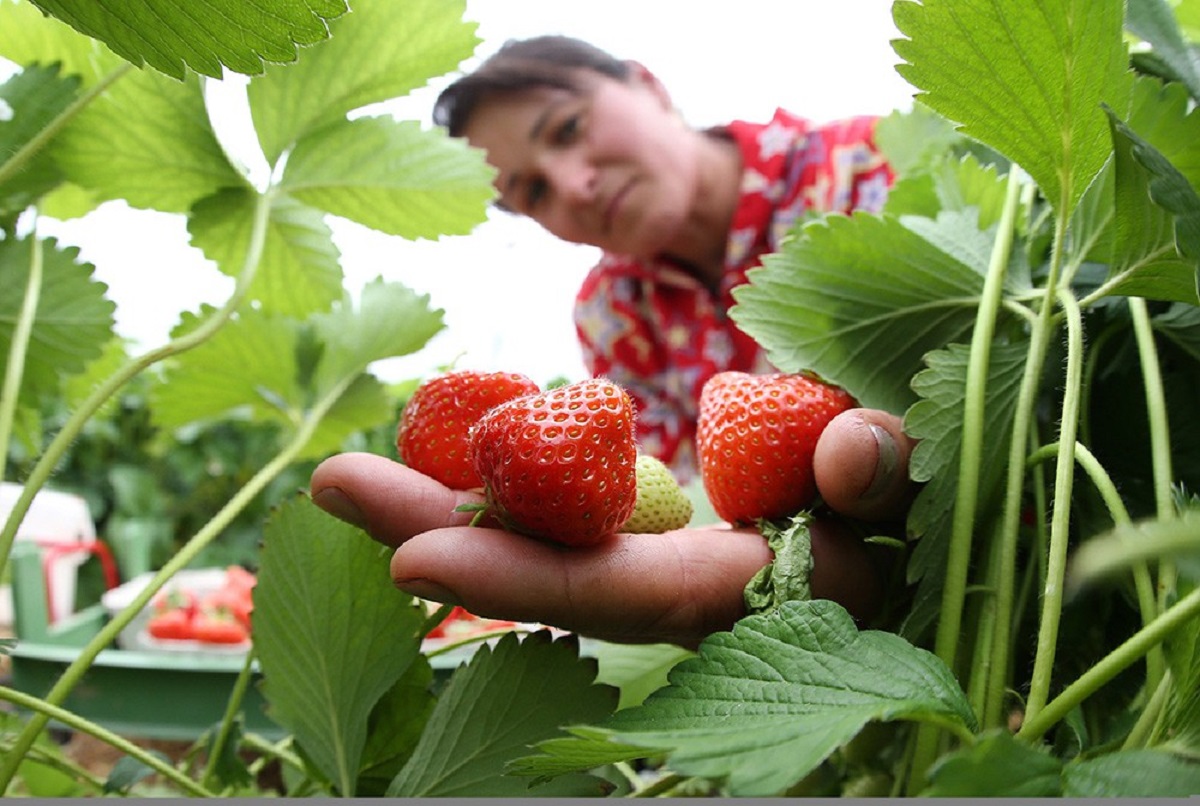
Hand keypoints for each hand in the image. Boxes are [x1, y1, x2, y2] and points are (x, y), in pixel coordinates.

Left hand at [309, 408, 915, 647]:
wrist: (908, 507)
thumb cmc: (921, 501)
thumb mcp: (919, 486)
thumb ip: (891, 473)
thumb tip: (851, 444)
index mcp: (754, 592)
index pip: (634, 594)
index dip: (531, 579)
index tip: (413, 556)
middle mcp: (692, 585)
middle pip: (558, 569)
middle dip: (446, 530)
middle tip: (334, 485)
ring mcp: (667, 550)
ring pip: (551, 536)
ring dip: (453, 502)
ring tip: (355, 472)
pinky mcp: (657, 517)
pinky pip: (571, 503)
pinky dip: (506, 482)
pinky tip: (444, 452)